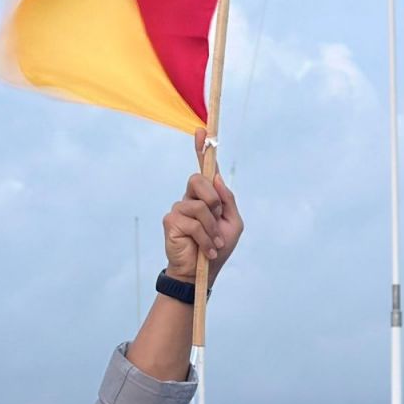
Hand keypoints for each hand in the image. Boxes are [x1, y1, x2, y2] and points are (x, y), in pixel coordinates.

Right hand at [162, 129, 243, 286]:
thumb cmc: (217, 248)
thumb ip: (227, 200)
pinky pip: (195, 222)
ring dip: (213, 228)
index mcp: (206, 197)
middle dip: (214, 201)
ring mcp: (178, 209)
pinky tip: (206, 249)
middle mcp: (189, 199)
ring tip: (214, 242)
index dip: (202, 149)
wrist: (202, 273)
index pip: (204, 170)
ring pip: (201, 205)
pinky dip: (206, 237)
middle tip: (218, 220)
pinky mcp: (171, 221)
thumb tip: (217, 177)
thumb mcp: (232, 223)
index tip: (202, 130)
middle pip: (200, 180)